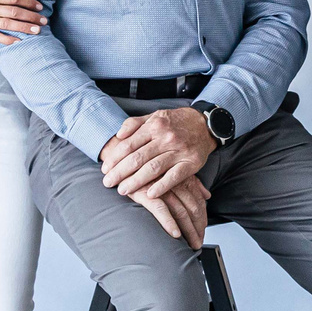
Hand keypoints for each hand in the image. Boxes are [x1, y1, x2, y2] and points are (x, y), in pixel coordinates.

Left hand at [100, 107, 214, 199]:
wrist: (206, 124)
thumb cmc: (176, 122)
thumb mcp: (155, 116)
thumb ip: (135, 123)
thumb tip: (118, 134)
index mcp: (154, 126)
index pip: (129, 144)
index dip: (115, 158)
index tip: (105, 169)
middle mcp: (166, 138)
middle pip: (138, 158)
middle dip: (120, 172)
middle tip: (108, 183)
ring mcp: (179, 151)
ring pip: (153, 169)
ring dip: (136, 181)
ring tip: (123, 190)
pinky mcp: (191, 163)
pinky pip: (174, 177)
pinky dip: (161, 186)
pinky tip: (149, 194)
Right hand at [139, 174, 209, 247]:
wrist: (121, 159)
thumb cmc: (145, 167)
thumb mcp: (171, 172)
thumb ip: (191, 182)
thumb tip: (207, 195)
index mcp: (182, 176)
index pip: (197, 200)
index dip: (202, 217)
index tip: (202, 231)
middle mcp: (173, 180)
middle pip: (192, 207)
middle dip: (197, 227)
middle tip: (198, 243)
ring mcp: (159, 186)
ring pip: (180, 210)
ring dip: (188, 230)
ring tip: (192, 244)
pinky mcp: (144, 191)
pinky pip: (160, 209)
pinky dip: (168, 222)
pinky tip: (175, 234)